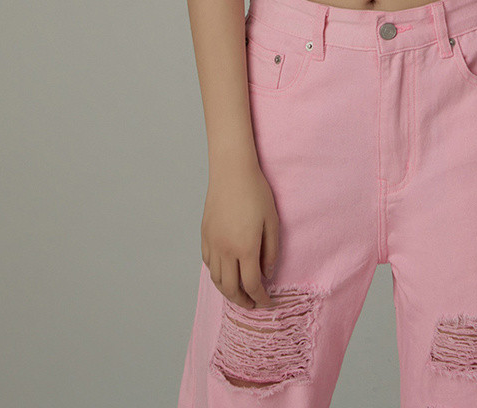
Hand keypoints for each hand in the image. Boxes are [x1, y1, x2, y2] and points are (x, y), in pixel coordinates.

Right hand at [201, 159, 279, 308]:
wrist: (231, 171)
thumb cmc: (256, 192)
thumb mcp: (272, 221)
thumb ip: (271, 251)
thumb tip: (267, 274)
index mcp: (245, 248)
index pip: (252, 285)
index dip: (261, 299)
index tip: (268, 303)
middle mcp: (225, 249)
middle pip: (230, 288)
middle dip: (243, 301)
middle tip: (253, 304)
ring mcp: (212, 242)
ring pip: (216, 279)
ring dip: (227, 291)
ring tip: (239, 293)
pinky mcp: (205, 234)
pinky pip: (208, 263)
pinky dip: (217, 274)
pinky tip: (226, 272)